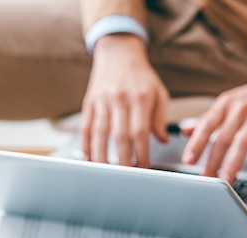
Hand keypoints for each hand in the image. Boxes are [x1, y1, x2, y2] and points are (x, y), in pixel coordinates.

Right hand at [81, 34, 168, 167]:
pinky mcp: (89, 102)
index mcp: (140, 98)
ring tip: (106, 172)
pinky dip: (85, 144)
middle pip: (119, 136)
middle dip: (122, 159)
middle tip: (126, 176)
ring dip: (102, 156)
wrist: (118, 53)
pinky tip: (89, 158)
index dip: (141, 153)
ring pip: (99, 133)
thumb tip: (162, 141)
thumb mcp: (159, 93)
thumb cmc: (142, 77)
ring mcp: (102, 100)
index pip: (140, 132)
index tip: (144, 168)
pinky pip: (85, 127)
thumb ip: (160, 118)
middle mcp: (119, 99)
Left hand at [180, 70, 246, 181]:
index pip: (206, 125)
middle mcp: (239, 108)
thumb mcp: (229, 103)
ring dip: (233, 163)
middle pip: (223, 138)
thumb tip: (184, 132)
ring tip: (227, 180)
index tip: (188, 160)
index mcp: (225, 104)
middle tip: (206, 179)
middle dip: (213, 161)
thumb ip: (208, 119)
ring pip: (242, 142)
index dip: (196, 143)